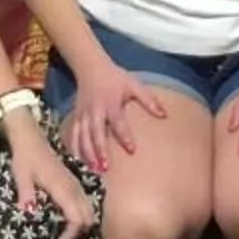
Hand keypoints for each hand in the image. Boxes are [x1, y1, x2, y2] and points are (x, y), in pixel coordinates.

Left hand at [0, 110, 96, 238]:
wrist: (30, 138)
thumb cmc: (25, 158)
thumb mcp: (21, 176)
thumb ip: (26, 194)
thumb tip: (29, 213)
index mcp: (61, 187)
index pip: (77, 216)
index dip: (71, 234)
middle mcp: (72, 186)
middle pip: (88, 215)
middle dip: (79, 232)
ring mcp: (74, 182)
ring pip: (89, 208)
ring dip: (82, 223)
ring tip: (65, 233)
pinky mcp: (73, 181)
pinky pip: (84, 201)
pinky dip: (82, 213)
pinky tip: (68, 218)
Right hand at [60, 58, 167, 172]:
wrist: (91, 68)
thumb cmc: (116, 78)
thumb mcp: (134, 85)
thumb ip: (149, 100)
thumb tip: (164, 115)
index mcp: (111, 103)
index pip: (118, 122)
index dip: (124, 136)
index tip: (132, 149)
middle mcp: (96, 111)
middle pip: (96, 133)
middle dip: (99, 151)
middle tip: (105, 168)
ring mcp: (84, 115)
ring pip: (82, 138)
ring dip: (87, 154)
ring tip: (93, 170)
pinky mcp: (76, 118)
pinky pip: (73, 136)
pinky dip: (75, 150)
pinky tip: (79, 162)